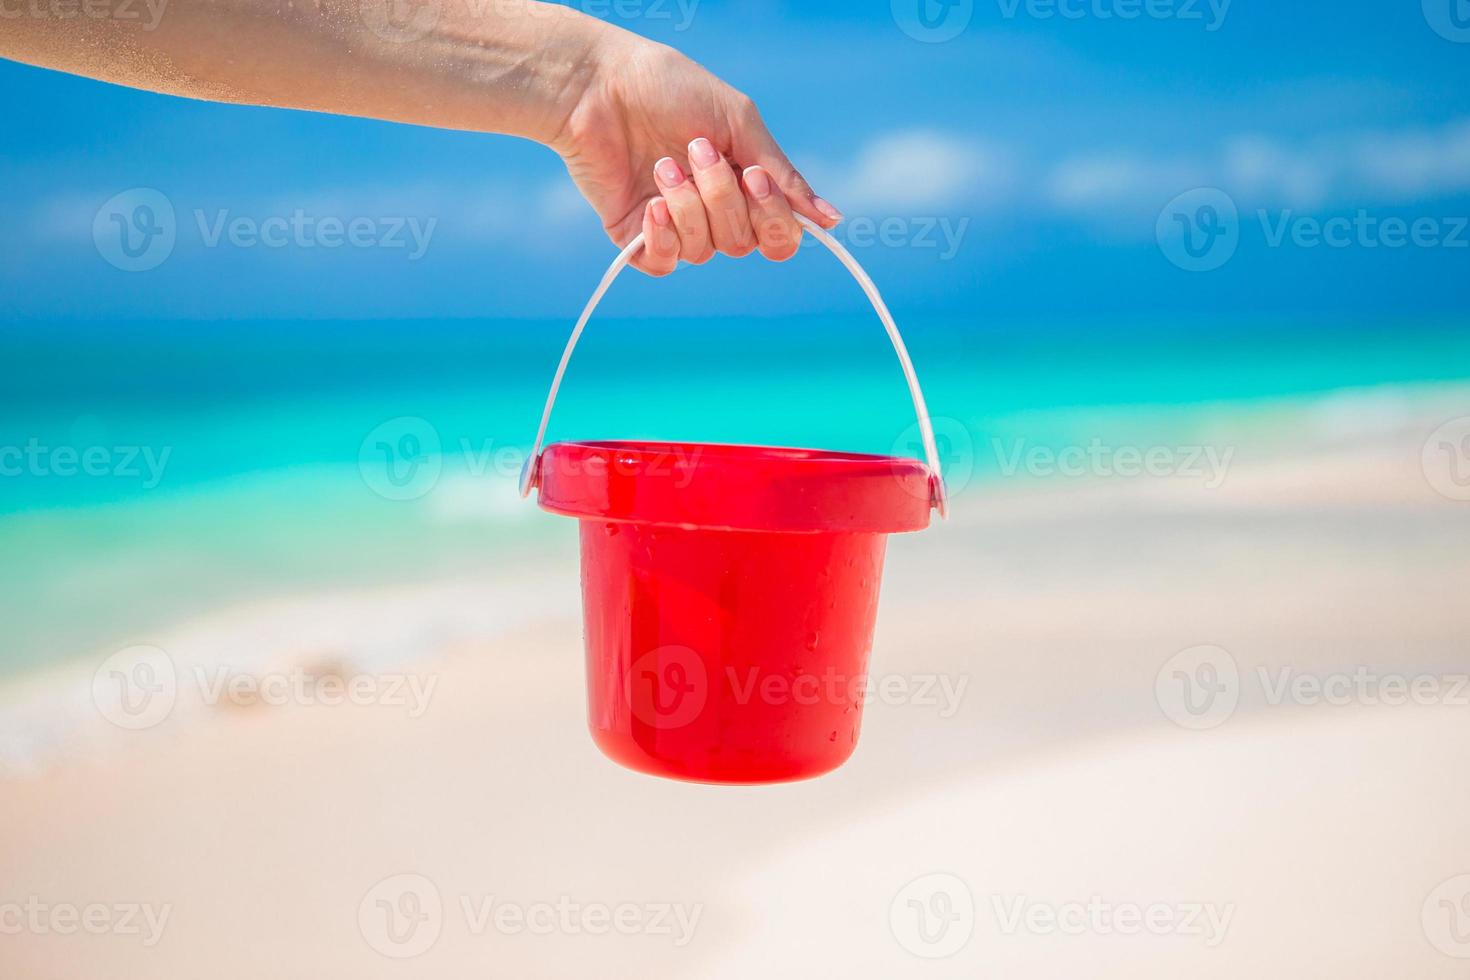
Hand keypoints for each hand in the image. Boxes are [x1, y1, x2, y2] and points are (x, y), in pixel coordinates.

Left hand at [555, 36, 842, 275]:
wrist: (599, 85)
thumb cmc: (669, 91)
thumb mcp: (738, 124)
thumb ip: (783, 174)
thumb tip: (830, 221)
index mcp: (743, 184)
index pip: (778, 234)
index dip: (774, 219)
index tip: (754, 177)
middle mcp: (713, 211)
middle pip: (743, 243)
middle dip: (722, 198)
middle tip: (696, 150)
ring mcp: (675, 225)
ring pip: (706, 251)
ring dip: (688, 205)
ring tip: (662, 163)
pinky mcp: (637, 236)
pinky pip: (666, 263)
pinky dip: (663, 234)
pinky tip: (651, 203)